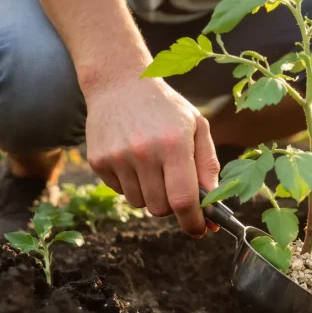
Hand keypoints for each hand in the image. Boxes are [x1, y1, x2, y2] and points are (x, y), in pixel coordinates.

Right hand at [85, 78, 219, 236]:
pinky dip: (132, 184)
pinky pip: (121, 192)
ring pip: (140, 203)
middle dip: (173, 206)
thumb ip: (208, 167)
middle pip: (160, 208)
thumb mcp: (197, 127)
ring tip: (154, 166)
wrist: (119, 83)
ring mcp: (117, 157)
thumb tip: (214, 209)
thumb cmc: (166, 108)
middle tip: (177, 187)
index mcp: (174, 144)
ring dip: (152, 194)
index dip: (193, 221)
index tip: (200, 229)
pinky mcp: (98, 161)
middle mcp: (143, 152)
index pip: (184, 199)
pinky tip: (134, 159)